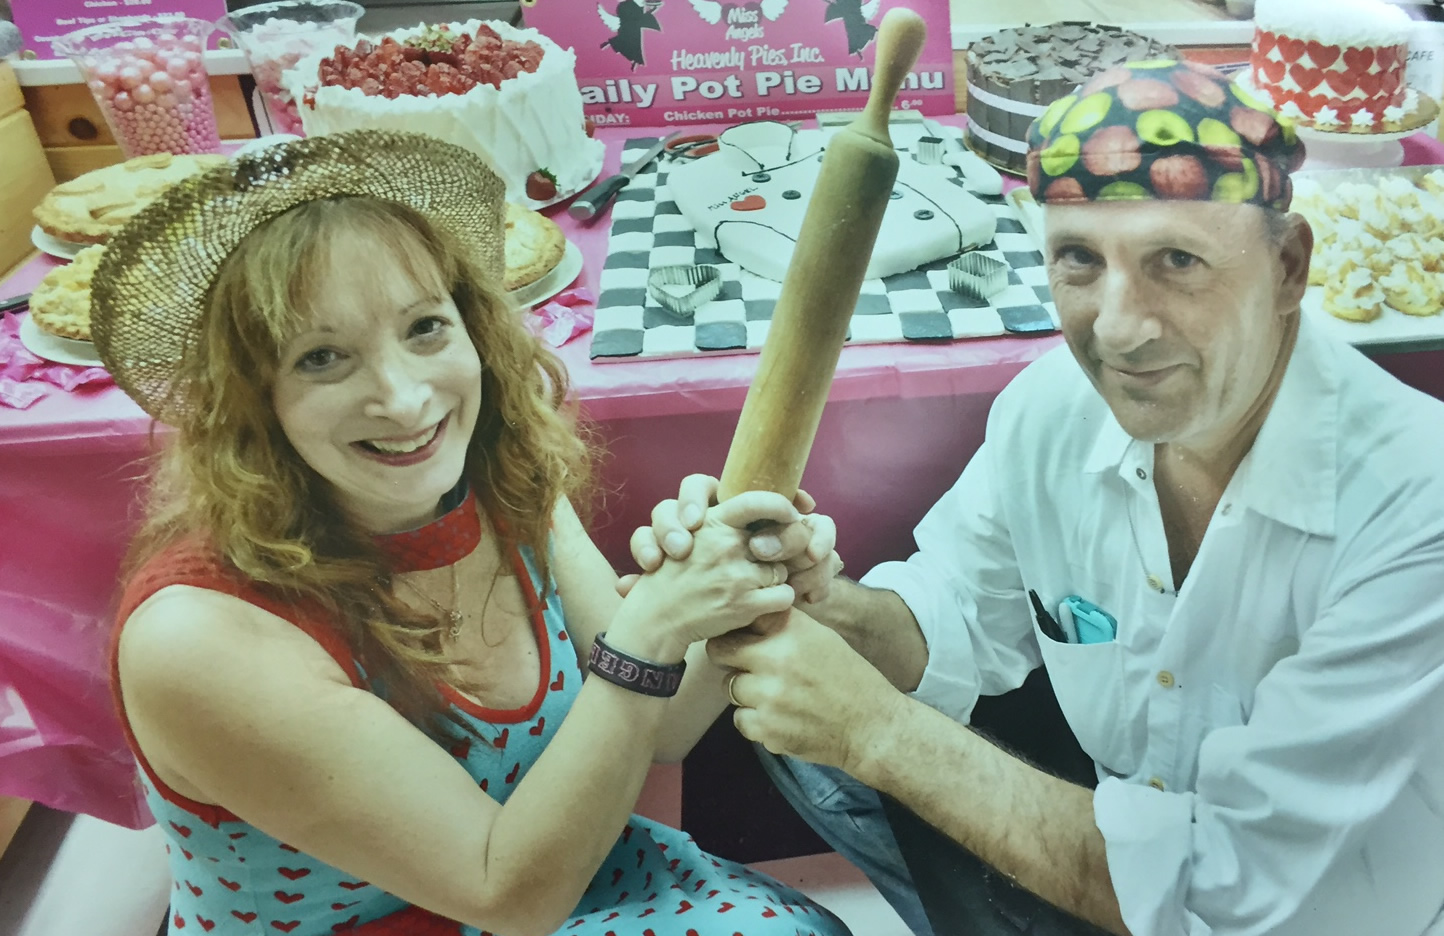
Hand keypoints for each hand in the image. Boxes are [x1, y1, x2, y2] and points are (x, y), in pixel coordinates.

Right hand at [619, 474, 843, 604]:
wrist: (657, 617)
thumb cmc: (675, 575)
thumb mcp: (691, 536)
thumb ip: (724, 525)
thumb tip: (770, 514)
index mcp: (713, 523)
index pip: (756, 502)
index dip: (780, 506)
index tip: (791, 514)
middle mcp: (726, 545)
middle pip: (777, 541)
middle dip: (774, 554)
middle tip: (758, 565)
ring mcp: (737, 574)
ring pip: (782, 571)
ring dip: (772, 580)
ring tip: (748, 588)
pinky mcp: (745, 604)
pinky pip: (785, 596)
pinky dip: (777, 602)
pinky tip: (757, 604)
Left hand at [707, 609, 901, 774]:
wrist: (871, 726)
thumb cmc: (849, 679)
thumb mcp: (821, 638)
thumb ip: (782, 626)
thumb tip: (747, 617)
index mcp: (790, 631)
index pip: (740, 619)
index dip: (737, 629)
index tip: (741, 637)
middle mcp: (775, 659)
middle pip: (721, 651)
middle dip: (729, 658)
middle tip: (746, 666)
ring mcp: (767, 697)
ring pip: (730, 687)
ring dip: (746, 692)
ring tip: (775, 696)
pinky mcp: (766, 729)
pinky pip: (740, 720)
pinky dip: (755, 720)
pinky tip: (779, 717)